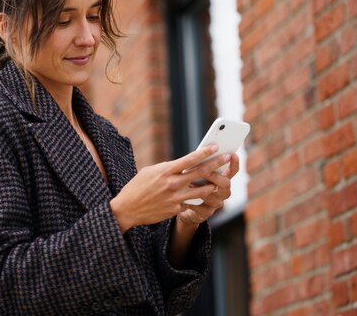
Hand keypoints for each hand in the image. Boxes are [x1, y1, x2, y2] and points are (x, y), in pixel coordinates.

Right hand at [109, 145, 231, 232]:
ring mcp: (175, 198)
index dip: (205, 152)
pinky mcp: (175, 209)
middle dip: (216, 164)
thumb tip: (180, 165)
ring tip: (219, 182)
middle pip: (200, 172)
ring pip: (202, 190)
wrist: (128, 209)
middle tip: (228, 158)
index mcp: (165, 171)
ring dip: (212, 185)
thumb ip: (166, 168)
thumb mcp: (150, 172)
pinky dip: (198, 201)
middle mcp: (172, 183)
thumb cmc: (137, 187)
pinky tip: (204, 199)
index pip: (190, 159)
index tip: (216, 146)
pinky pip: (192, 204)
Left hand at [177, 154, 239, 225]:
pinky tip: (185, 198)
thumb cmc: (190, 184)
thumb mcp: (195, 173)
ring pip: (214, 196)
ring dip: (202, 189)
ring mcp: (216, 203)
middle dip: (215, 176)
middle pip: (225, 183)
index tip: (232, 154)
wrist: (183, 205)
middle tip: (205, 171)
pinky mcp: (207, 213)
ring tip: (190, 184)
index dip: (234, 163)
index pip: (232, 171)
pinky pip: (203, 208)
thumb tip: (200, 151)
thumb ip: (201, 165)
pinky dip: (193, 202)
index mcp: (222, 179)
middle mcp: (222, 191)